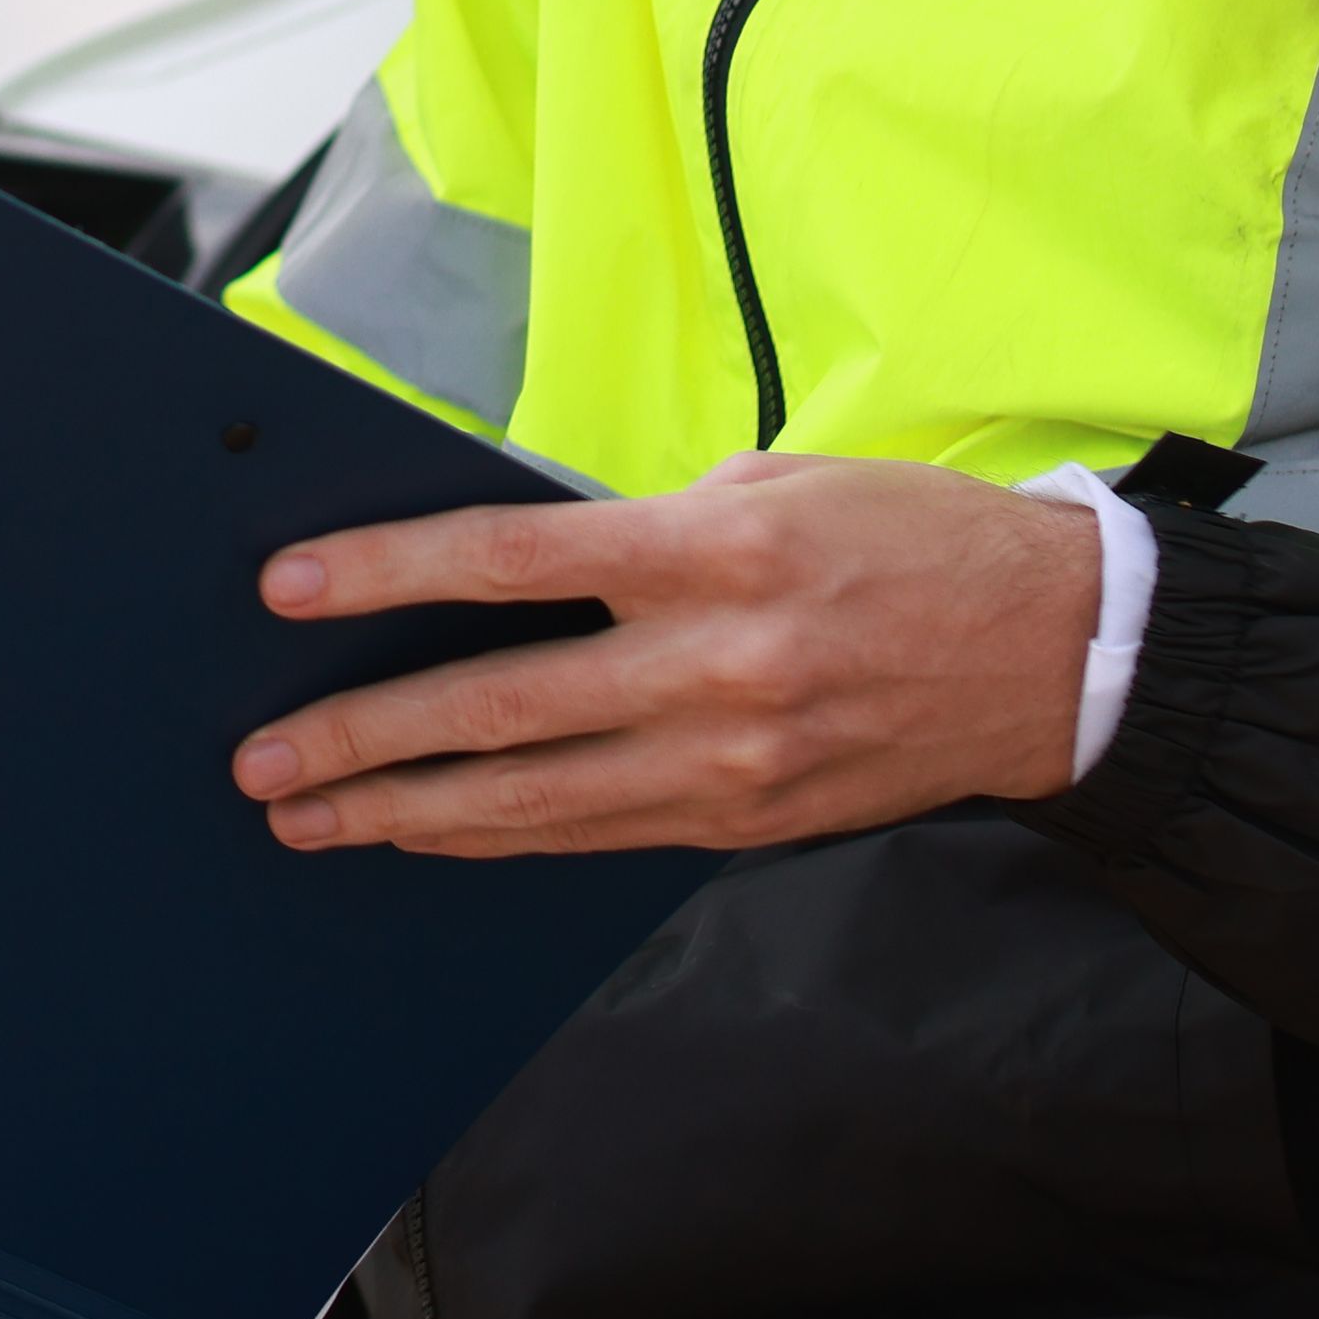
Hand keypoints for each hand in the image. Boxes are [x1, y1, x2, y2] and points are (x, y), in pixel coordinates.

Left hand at [228, 452, 1098, 857]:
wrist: (1055, 655)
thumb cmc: (906, 542)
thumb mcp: (775, 483)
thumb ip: (644, 529)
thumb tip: (511, 565)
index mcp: (715, 551)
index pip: (512, 561)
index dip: (389, 574)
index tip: (290, 589)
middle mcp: (716, 664)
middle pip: (500, 705)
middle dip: (364, 737)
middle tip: (264, 758)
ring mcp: (732, 759)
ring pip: (533, 797)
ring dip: (406, 812)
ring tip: (311, 818)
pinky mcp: (748, 822)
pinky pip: (594, 834)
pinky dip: (500, 835)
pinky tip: (429, 834)